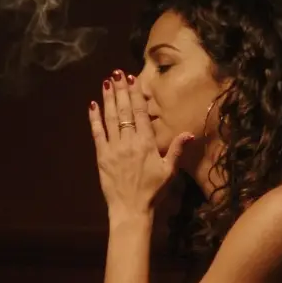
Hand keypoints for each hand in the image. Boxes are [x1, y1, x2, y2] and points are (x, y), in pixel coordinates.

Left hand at [88, 69, 193, 219]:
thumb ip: (176, 149)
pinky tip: (92, 105)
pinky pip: (97, 133)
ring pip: (110, 118)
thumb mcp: (168, 170)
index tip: (131, 79)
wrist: (131, 209)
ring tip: (106, 83)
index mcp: (146, 142)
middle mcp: (129, 141)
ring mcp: (113, 148)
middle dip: (120, 91)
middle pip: (124, 111)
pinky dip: (94, 119)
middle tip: (116, 73)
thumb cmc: (153, 191)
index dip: (135, 94)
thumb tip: (189, 132)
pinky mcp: (101, 156)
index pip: (140, 113)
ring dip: (108, 99)